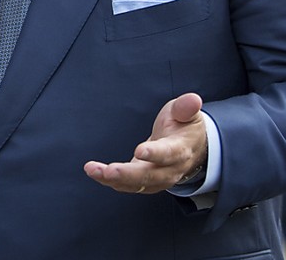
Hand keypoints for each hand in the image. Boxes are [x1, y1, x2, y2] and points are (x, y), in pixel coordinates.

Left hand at [83, 92, 207, 194]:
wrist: (192, 149)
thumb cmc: (184, 127)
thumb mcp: (187, 113)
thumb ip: (185, 107)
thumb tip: (193, 99)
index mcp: (180, 150)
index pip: (168, 154)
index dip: (155, 154)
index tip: (139, 151)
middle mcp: (170, 169)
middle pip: (149, 175)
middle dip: (127, 174)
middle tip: (108, 170)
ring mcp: (157, 179)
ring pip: (136, 184)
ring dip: (113, 180)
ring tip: (93, 170)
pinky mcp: (145, 181)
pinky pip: (128, 186)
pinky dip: (111, 181)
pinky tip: (96, 173)